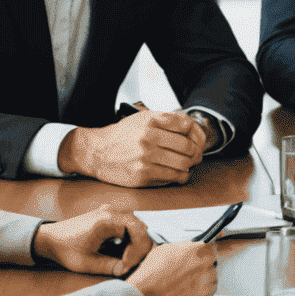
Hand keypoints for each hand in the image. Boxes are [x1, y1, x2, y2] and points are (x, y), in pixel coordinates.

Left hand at [33, 209, 153, 275]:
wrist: (50, 238)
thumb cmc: (66, 250)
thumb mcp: (87, 263)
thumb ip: (110, 266)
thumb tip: (128, 270)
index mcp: (107, 220)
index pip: (138, 232)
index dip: (137, 251)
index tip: (126, 265)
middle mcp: (112, 211)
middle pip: (141, 227)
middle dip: (139, 248)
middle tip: (128, 264)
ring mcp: (110, 210)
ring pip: (136, 225)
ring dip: (135, 243)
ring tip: (125, 259)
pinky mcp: (108, 214)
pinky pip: (128, 223)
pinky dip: (130, 238)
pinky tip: (121, 251)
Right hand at [58, 107, 207, 187]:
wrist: (97, 152)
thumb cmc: (123, 135)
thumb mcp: (143, 118)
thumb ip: (167, 118)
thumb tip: (191, 126)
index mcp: (150, 122)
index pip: (187, 126)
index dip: (197, 133)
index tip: (196, 139)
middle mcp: (148, 139)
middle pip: (188, 147)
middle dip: (196, 152)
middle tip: (196, 155)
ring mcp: (145, 159)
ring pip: (183, 165)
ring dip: (190, 166)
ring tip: (187, 164)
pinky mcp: (142, 176)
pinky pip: (172, 178)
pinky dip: (180, 176)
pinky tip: (177, 173)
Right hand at [125, 240, 218, 295]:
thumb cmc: (151, 275)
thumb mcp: (166, 249)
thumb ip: (184, 245)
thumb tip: (191, 244)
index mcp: (201, 251)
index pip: (214, 246)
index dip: (206, 250)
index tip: (209, 250)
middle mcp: (207, 269)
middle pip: (211, 265)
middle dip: (201, 267)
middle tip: (185, 271)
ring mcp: (205, 288)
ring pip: (210, 282)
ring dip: (201, 282)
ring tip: (183, 284)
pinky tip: (183, 295)